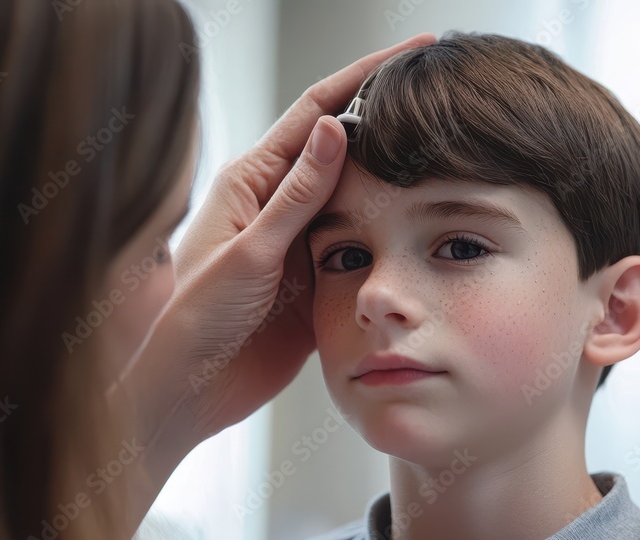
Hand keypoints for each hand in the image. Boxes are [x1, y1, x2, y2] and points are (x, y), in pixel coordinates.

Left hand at [117, 33, 436, 500]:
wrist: (192, 390)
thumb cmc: (197, 319)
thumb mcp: (249, 252)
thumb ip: (296, 197)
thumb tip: (332, 127)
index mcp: (251, 182)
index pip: (316, 112)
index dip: (365, 76)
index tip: (413, 49)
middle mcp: (278, 205)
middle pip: (342, 147)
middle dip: (387, 117)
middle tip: (441, 94)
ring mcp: (300, 242)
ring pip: (358, 196)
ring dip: (395, 176)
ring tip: (447, 150)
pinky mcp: (316, 280)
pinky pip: (359, 245)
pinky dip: (388, 231)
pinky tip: (422, 221)